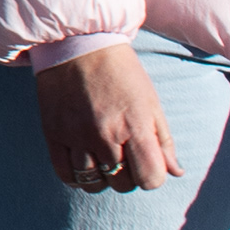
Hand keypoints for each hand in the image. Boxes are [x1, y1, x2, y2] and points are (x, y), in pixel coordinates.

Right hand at [34, 45, 184, 193]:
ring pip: (93, 183)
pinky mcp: (53, 134)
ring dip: (102, 177)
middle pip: (122, 185)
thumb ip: (163, 140)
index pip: (151, 179)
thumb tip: (175, 172)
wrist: (78, 44)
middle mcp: (105, 135)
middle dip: (128, 176)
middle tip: (124, 157)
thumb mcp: (150, 101)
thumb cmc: (121, 72)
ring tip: (103, 160)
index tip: (147, 163)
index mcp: (135, 126)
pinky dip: (76, 178)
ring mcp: (76, 136)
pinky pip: (65, 174)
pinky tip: (83, 165)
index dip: (153, 176)